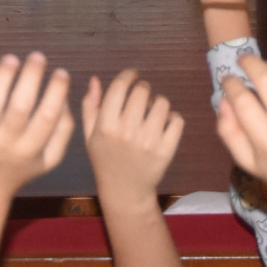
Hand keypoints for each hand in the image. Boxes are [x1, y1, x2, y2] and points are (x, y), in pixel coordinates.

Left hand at [0, 52, 72, 203]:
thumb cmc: (16, 172)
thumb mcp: (47, 161)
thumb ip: (63, 132)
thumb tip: (65, 98)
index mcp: (30, 150)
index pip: (47, 116)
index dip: (56, 91)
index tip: (60, 72)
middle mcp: (5, 144)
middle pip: (20, 106)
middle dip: (31, 77)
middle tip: (37, 56)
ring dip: (2, 78)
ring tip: (12, 59)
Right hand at [81, 70, 184, 208]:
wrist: (125, 191)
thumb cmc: (105, 160)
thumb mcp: (90, 135)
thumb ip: (90, 106)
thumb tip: (96, 79)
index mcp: (106, 126)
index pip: (120, 87)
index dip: (128, 75)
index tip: (133, 75)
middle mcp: (127, 132)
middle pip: (142, 91)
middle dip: (143, 88)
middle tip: (142, 96)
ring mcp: (148, 142)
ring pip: (162, 103)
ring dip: (158, 103)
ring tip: (152, 112)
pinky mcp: (166, 150)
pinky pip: (177, 120)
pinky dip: (173, 118)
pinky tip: (164, 124)